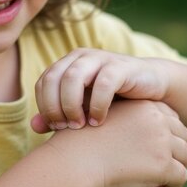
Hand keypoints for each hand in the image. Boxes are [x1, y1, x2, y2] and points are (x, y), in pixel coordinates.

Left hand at [34, 48, 168, 130]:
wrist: (152, 87)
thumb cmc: (114, 101)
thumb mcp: (84, 109)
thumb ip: (60, 116)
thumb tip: (34, 126)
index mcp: (67, 65)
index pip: (43, 83)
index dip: (44, 106)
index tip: (55, 127)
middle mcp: (80, 58)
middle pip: (53, 79)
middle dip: (55, 107)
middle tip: (66, 128)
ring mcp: (101, 59)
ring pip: (73, 78)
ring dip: (72, 105)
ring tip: (80, 126)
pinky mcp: (121, 67)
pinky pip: (103, 83)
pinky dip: (98, 105)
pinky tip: (99, 121)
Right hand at [46, 100, 186, 186]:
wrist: (72, 163)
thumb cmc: (77, 145)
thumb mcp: (102, 119)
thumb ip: (123, 121)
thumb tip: (133, 137)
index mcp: (143, 105)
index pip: (171, 117)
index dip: (165, 135)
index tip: (148, 149)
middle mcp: (157, 119)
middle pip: (182, 135)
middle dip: (173, 152)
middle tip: (154, 166)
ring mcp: (162, 142)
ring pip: (185, 156)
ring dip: (174, 169)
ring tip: (155, 179)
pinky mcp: (163, 165)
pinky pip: (181, 177)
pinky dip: (171, 186)